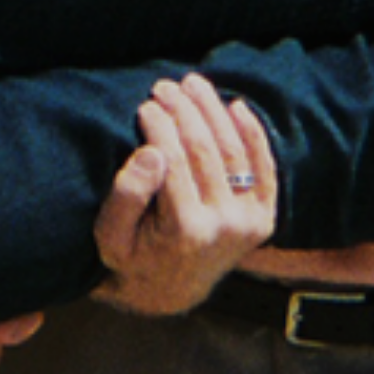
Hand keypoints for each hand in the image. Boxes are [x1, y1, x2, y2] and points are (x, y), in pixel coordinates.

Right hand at [92, 75, 277, 315]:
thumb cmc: (132, 255)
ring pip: (235, 151)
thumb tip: (151, 152)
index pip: (174, 160)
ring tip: (192, 83)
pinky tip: (236, 105)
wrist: (171, 290)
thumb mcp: (109, 235)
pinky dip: (253, 133)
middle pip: (206, 150)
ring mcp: (249, 223)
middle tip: (163, 86)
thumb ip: (126, 195)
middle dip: (184, 111)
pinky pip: (264, 168)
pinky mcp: (263, 219)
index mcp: (185, 231)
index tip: (144, 104)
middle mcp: (224, 227)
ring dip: (214, 111)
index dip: (159, 126)